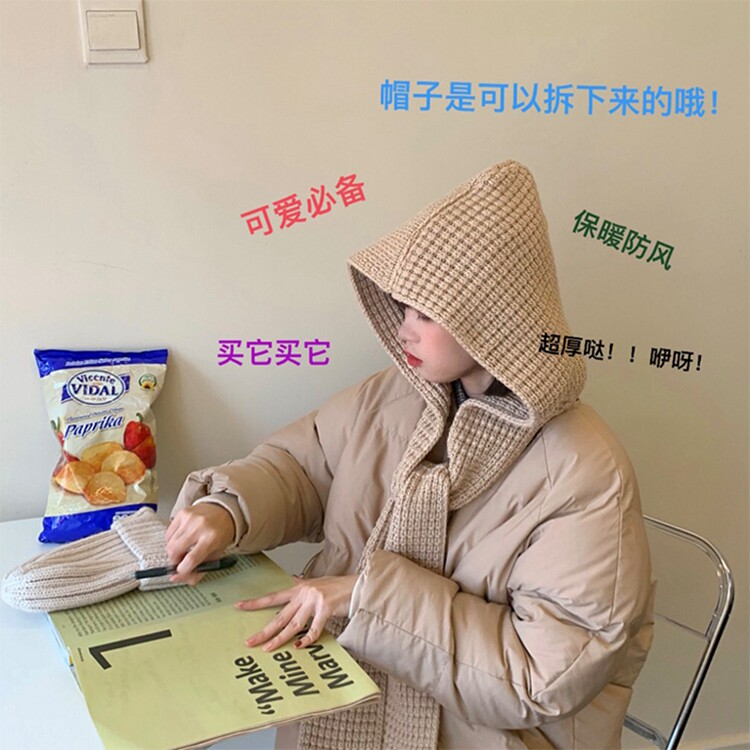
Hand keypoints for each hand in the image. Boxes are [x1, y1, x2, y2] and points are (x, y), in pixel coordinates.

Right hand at [165, 503, 234, 584]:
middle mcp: (200, 526)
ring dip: (174, 551)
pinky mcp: (182, 513)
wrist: (224, 512)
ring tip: (185, 548)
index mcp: (211, 538)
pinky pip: (168, 534)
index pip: (191, 559)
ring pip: (169, 544)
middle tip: (181, 561)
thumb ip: (197, 572)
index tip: (181, 572)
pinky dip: (172, 540)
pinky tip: (182, 538)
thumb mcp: (215, 556)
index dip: (182, 570)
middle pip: (174, 551)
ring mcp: (189, 518)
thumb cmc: (221, 534)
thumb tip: (175, 578)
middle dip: (174, 561)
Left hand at [238, 575, 357, 651]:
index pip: (273, 596)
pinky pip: (313, 629)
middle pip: (280, 615)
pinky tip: (299, 647)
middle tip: (250, 641)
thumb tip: (292, 579)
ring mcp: (314, 601)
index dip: (256, 603)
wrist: (356, 586)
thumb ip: (302, 585)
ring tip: (268, 649)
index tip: (239, 606)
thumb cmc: (337, 587)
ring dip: (279, 638)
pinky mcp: (326, 608)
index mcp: (299, 588)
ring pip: (292, 624)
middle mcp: (304, 593)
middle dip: (264, 630)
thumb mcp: (316, 583)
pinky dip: (306, 640)